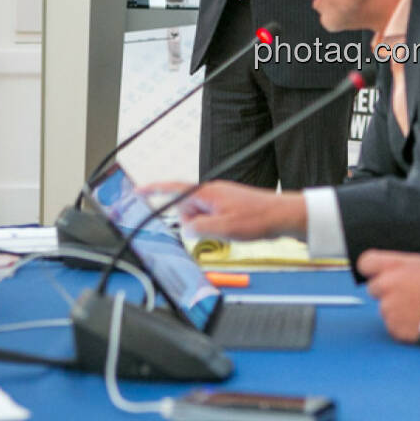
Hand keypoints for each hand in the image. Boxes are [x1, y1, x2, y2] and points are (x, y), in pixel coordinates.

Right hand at [139, 180, 305, 240]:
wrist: (282, 217)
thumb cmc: (258, 219)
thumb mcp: (223, 228)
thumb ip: (199, 228)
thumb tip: (186, 229)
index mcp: (208, 192)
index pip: (174, 189)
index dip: (154, 190)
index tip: (138, 191)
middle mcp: (212, 192)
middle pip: (186, 208)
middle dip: (192, 223)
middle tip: (213, 230)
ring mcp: (220, 199)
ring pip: (199, 216)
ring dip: (206, 228)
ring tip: (227, 231)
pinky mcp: (228, 207)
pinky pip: (211, 219)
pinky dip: (215, 228)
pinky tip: (231, 231)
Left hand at [357, 250, 419, 342]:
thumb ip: (407, 264)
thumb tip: (398, 267)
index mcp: (394, 266)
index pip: (366, 262)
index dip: (372, 268)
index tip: (378, 272)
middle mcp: (386, 286)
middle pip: (373, 287)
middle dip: (386, 290)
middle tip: (407, 293)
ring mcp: (388, 309)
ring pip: (385, 308)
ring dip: (396, 308)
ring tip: (418, 307)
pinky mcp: (393, 328)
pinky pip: (392, 325)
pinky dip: (402, 324)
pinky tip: (418, 319)